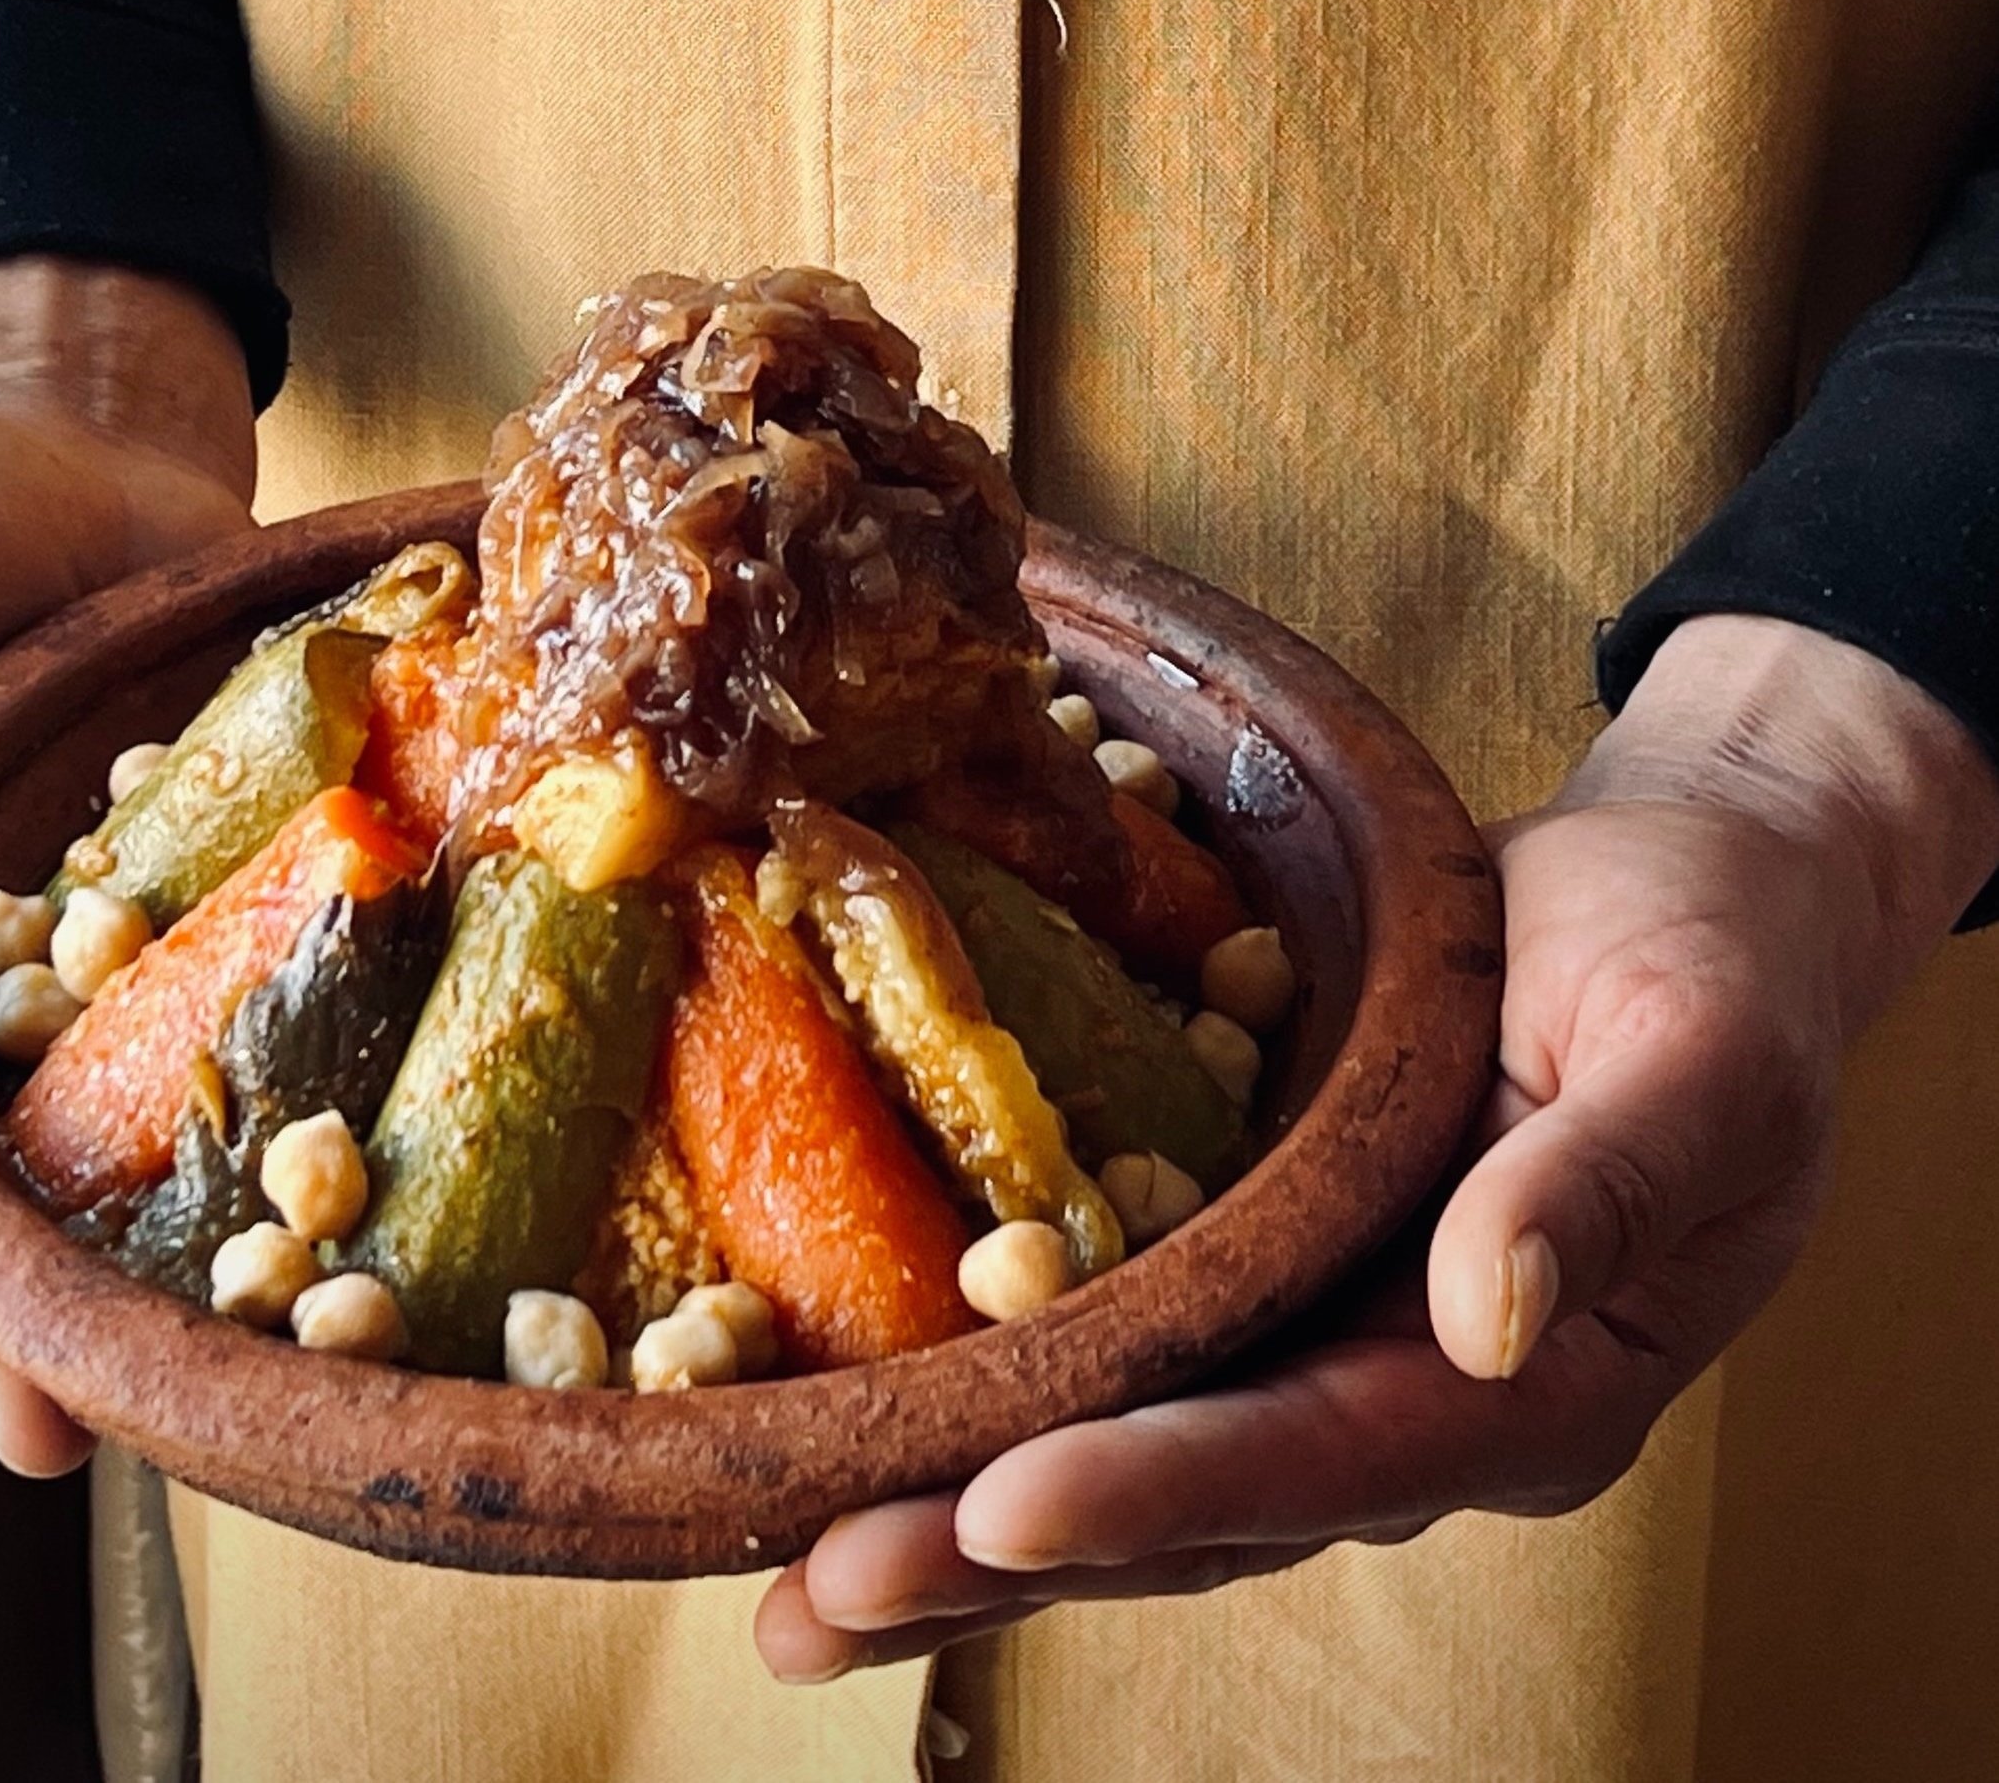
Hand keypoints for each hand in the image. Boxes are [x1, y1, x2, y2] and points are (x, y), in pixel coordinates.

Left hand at [755, 614, 1998, 1679]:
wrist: (1673, 896)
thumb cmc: (1706, 964)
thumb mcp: (1697, 1052)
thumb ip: (1605, 1184)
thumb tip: (1486, 1309)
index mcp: (1532, 1381)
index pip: (1322, 1456)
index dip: (1162, 1488)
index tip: (1003, 1509)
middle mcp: (1410, 1395)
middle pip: (1192, 1505)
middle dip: (999, 1555)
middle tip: (813, 1601)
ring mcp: (1329, 1339)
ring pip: (1134, 1456)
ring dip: (965, 1517)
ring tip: (793, 1585)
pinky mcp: (1266, 1265)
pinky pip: (1127, 1352)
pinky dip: (1002, 1400)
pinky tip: (870, 1424)